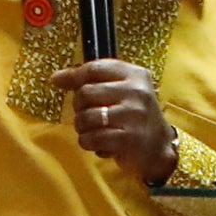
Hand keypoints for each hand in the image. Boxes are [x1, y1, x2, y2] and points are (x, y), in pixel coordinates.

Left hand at [67, 57, 174, 185]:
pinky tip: (100, 144)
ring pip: (86, 117)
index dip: (73, 75)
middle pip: (86, 92)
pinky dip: (89, 142)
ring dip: (82, 128)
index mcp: (135, 75)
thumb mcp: (120, 91)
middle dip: (78, 106)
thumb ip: (92, 81)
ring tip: (93, 131)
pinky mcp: (129, 139)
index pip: (95, 68)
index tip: (59, 82)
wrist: (159, 148)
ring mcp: (133, 115)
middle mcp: (136, 92)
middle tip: (87, 114)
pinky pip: (92, 138)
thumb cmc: (133, 116)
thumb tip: (57, 78)